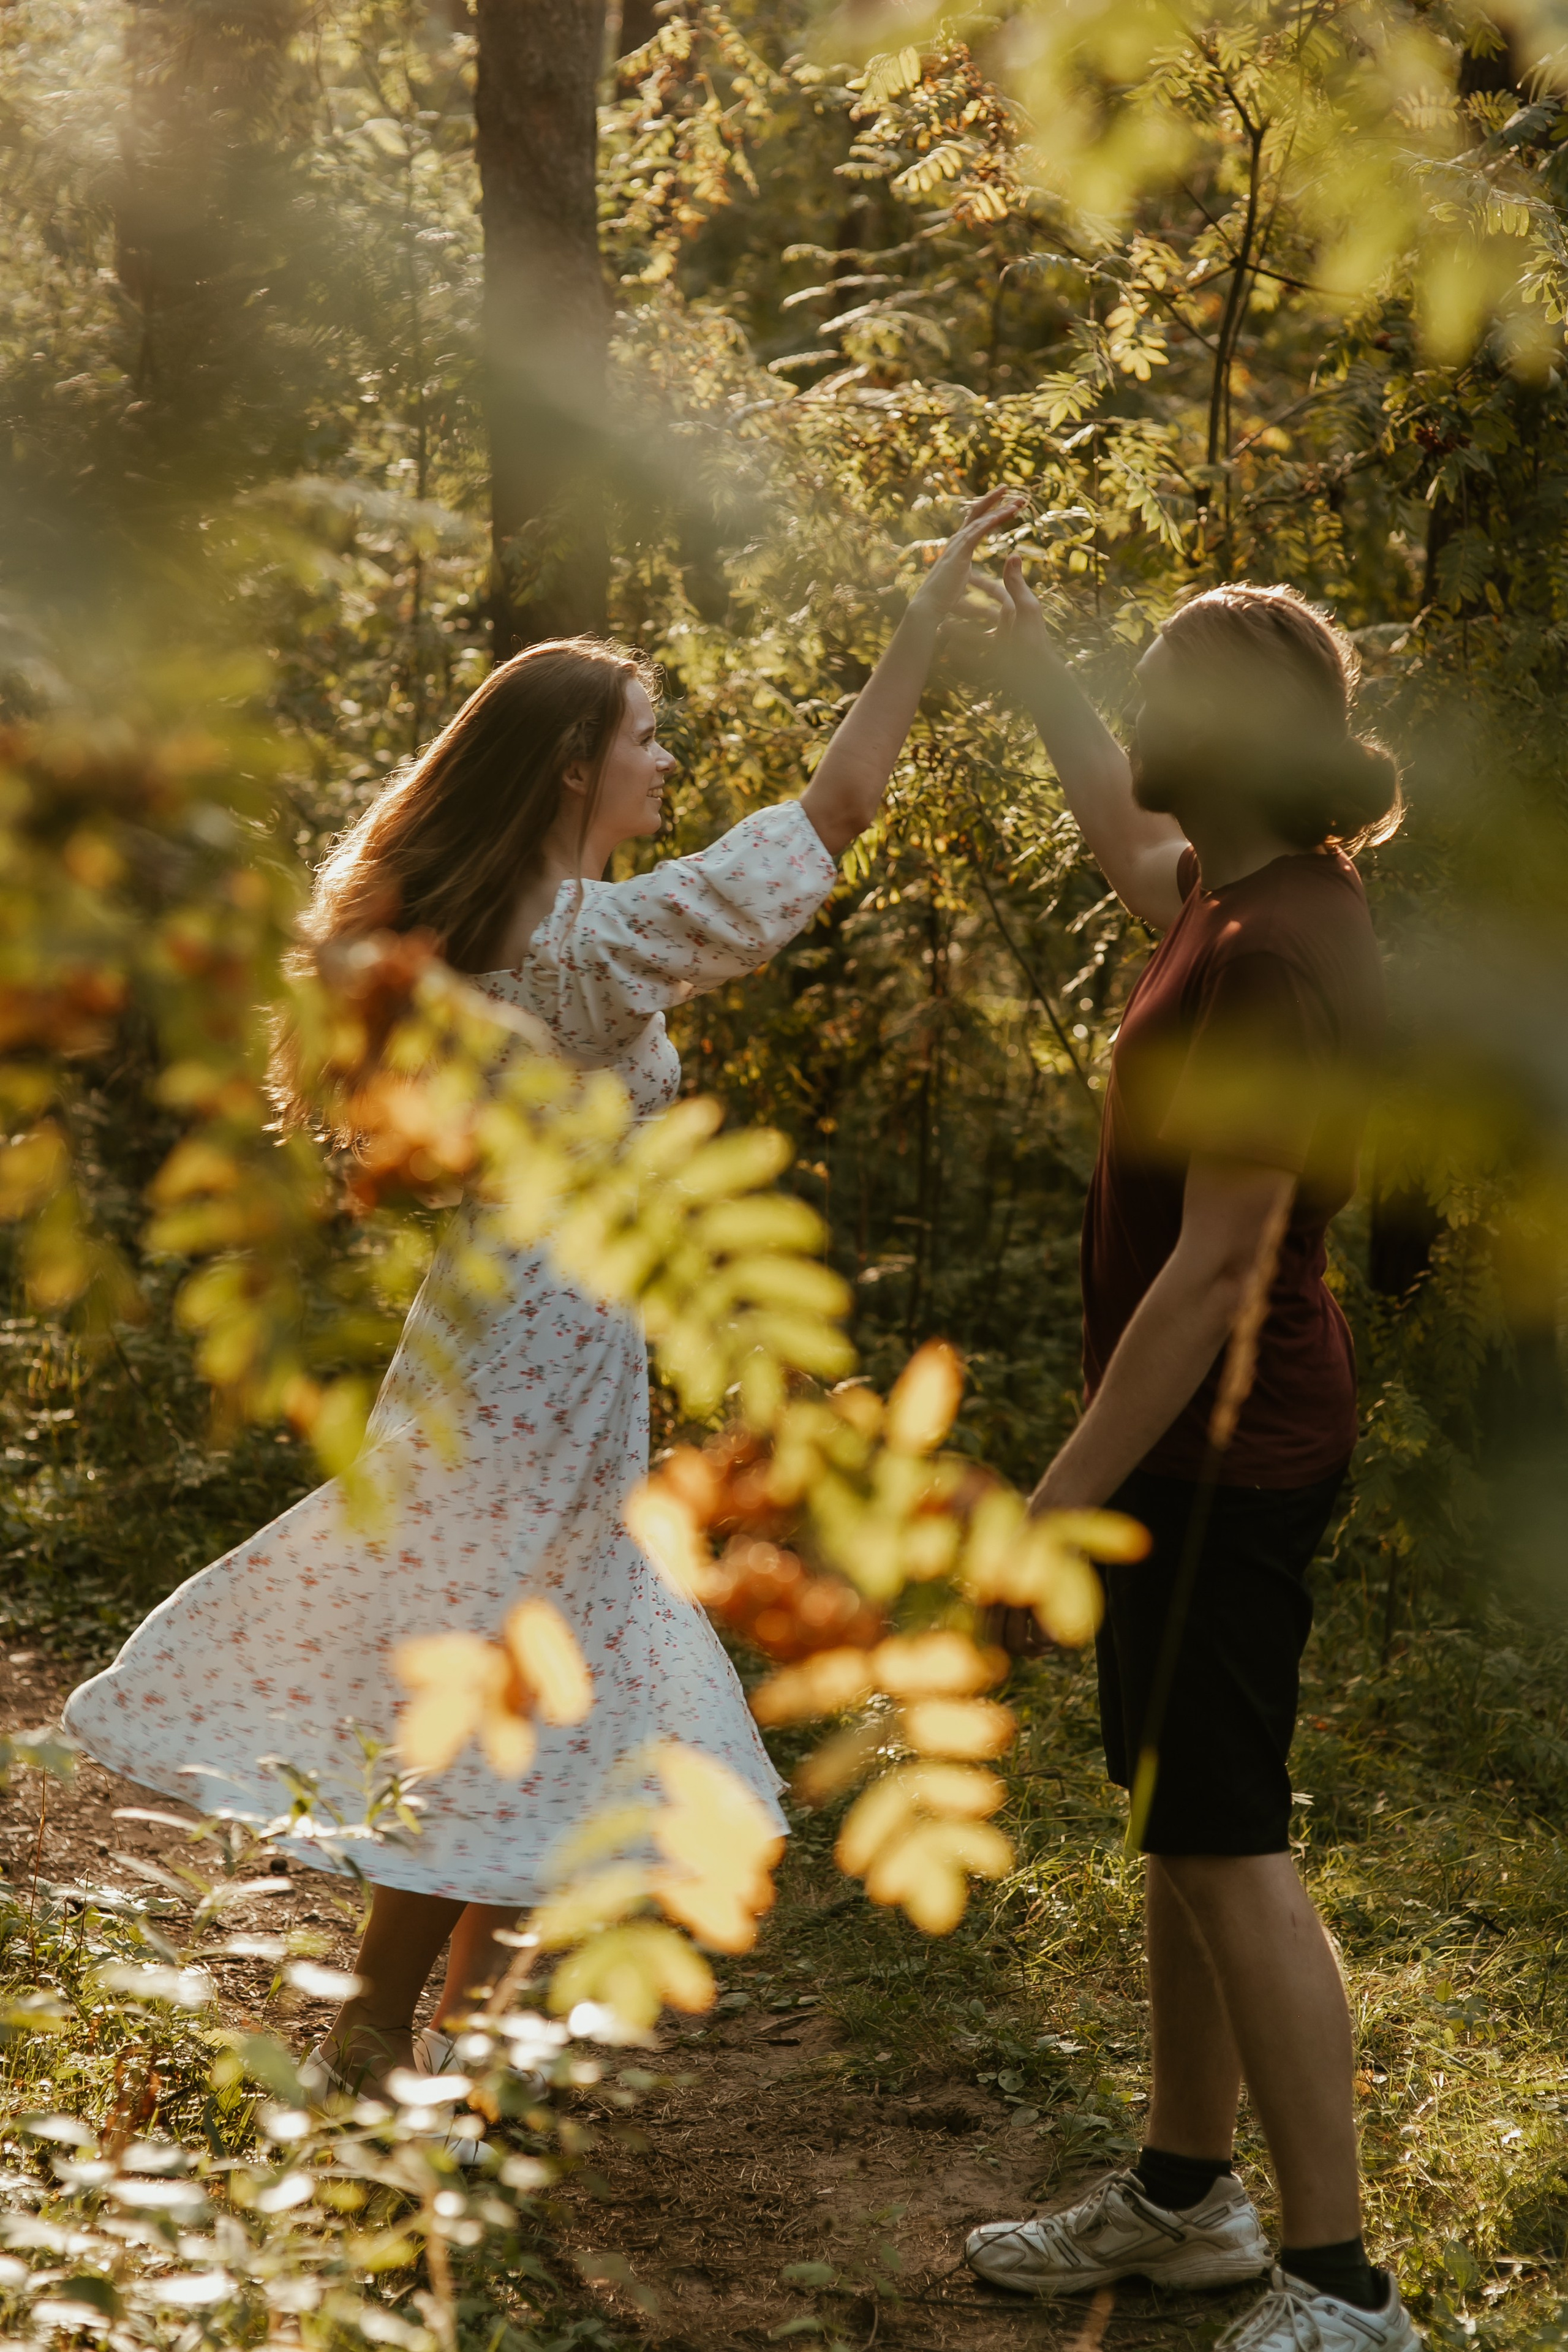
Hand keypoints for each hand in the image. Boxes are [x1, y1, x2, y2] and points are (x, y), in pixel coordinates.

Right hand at [905, 488, 1025, 629]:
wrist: (928, 607)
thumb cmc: (943, 600)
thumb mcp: (961, 584)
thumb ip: (969, 577)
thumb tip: (973, 581)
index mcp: (959, 547)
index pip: (976, 523)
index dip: (990, 512)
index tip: (1006, 505)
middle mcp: (957, 541)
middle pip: (977, 513)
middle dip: (994, 500)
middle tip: (1011, 490)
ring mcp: (957, 544)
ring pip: (981, 518)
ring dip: (1000, 507)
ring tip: (1018, 500)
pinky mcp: (960, 551)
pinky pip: (979, 529)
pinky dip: (994, 519)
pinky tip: (1008, 511)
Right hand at [938, 549, 1052, 684]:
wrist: (1037, 677)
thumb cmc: (1033, 641)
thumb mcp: (1025, 608)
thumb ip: (1016, 585)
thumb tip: (1013, 555)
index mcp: (1015, 611)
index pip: (996, 592)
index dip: (981, 582)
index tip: (965, 574)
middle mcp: (1007, 626)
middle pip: (981, 613)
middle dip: (964, 608)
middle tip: (945, 603)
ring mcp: (1000, 645)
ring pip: (974, 634)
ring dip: (958, 631)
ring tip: (941, 628)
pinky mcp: (994, 663)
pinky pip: (974, 656)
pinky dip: (961, 653)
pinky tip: (947, 650)